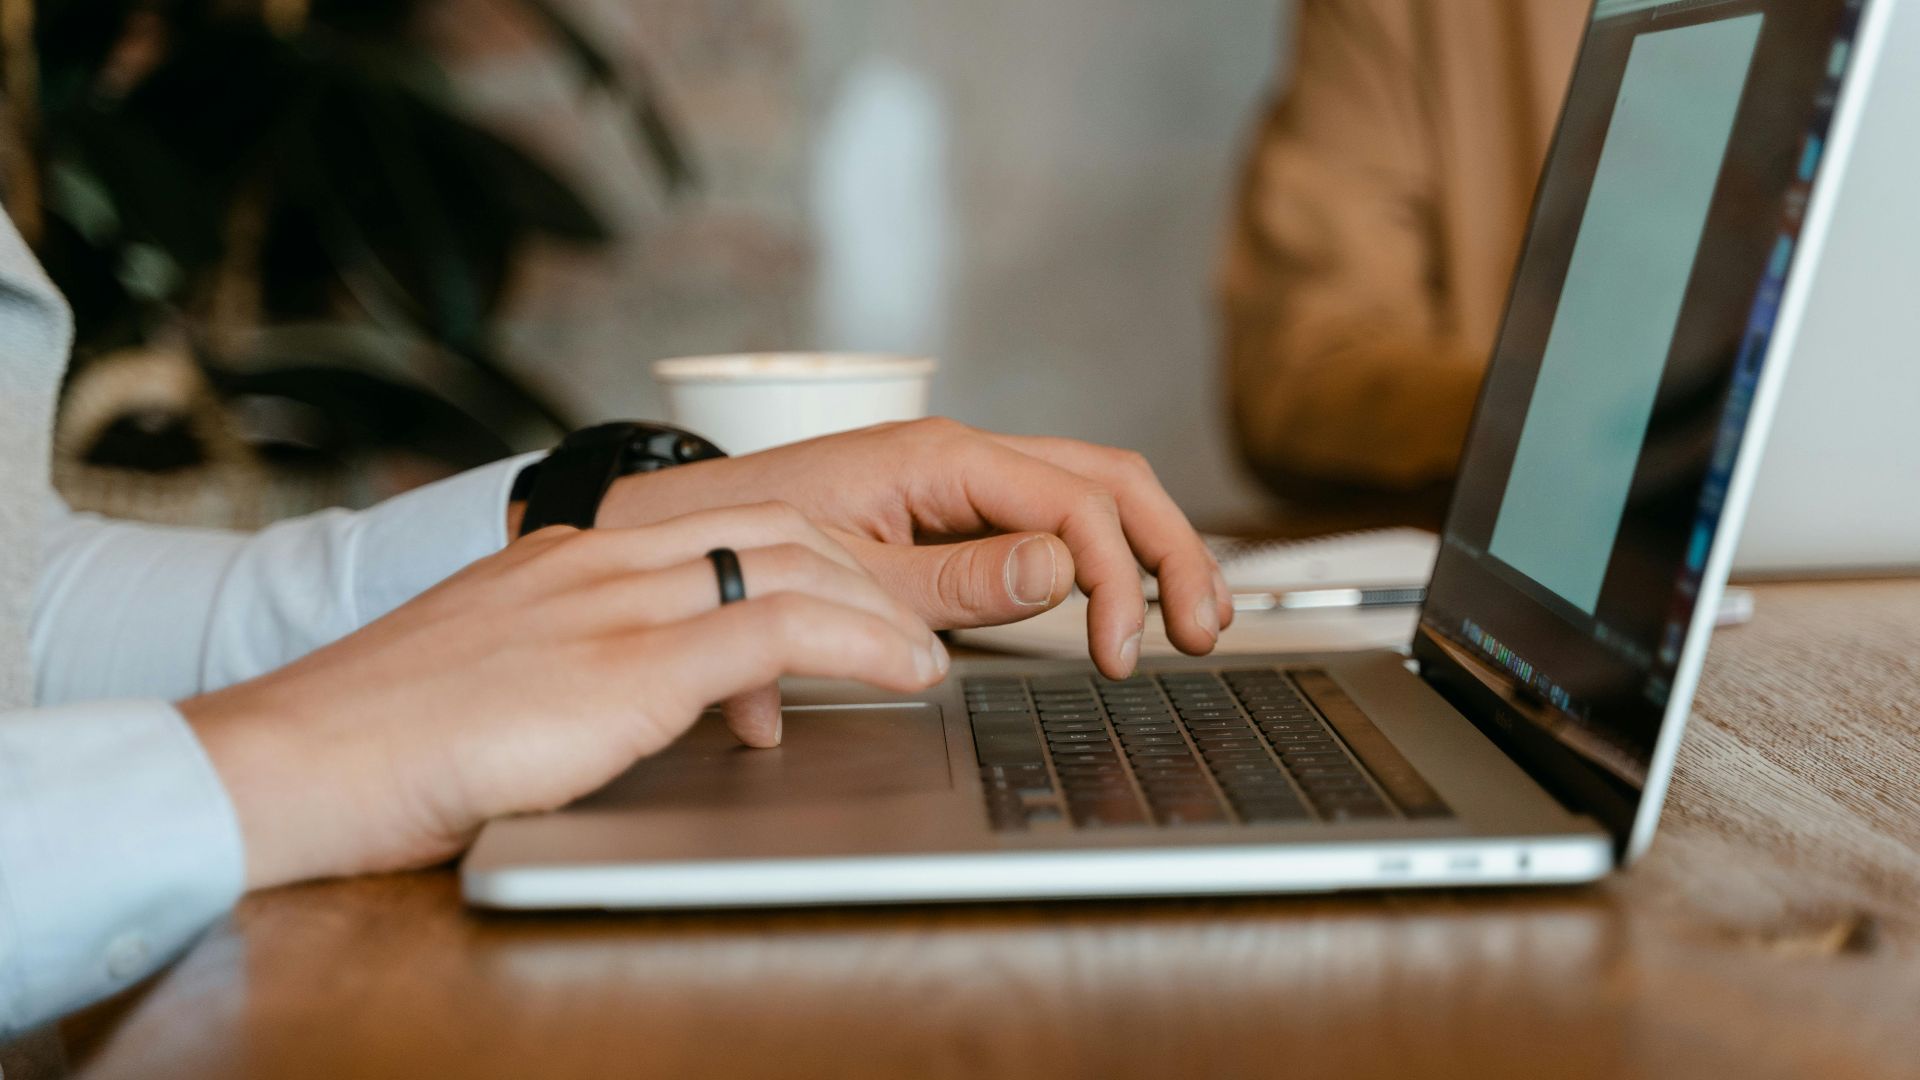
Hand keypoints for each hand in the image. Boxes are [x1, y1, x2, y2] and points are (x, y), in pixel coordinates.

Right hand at [180, 504, 945, 889]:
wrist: (295, 759)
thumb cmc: (383, 740)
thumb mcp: (495, 678)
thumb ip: (573, 667)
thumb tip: (640, 702)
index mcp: (566, 558)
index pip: (720, 522)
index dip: (809, 555)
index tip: (856, 592)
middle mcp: (597, 562)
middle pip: (774, 526)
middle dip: (862, 570)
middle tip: (910, 622)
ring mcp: (611, 606)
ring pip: (789, 562)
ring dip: (880, 605)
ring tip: (924, 654)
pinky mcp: (623, 667)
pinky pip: (777, 631)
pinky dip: (860, 644)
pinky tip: (904, 671)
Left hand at [598, 418, 1233, 677]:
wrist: (677, 528)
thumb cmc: (743, 539)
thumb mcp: (850, 572)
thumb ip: (957, 579)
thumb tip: (1061, 571)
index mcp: (941, 457)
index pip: (1072, 504)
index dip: (1116, 578)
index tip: (1116, 653)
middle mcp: (962, 456)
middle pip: (1109, 480)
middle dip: (1170, 550)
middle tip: (1202, 628)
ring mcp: (962, 480)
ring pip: (1093, 490)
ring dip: (1153, 547)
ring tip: (1193, 613)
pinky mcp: (954, 511)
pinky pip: (1054, 515)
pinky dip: (1108, 553)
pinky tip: (1131, 593)